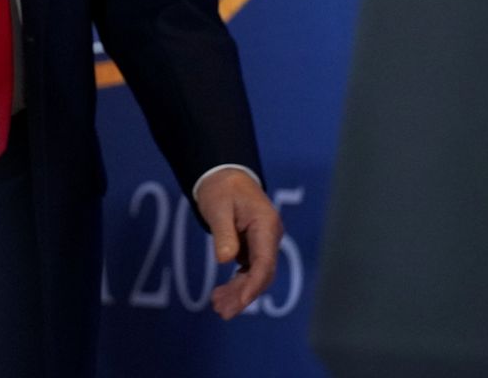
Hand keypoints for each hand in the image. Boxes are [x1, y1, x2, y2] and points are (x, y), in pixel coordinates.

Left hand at [193, 168, 281, 318]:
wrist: (224, 175)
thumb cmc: (221, 188)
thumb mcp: (218, 207)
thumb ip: (223, 233)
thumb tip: (225, 260)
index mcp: (266, 225)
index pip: (265, 262)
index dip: (253, 285)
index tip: (241, 301)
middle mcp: (269, 236)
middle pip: (262, 273)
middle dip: (244, 294)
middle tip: (222, 311)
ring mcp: (264, 242)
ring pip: (256, 275)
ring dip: (239, 292)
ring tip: (217, 306)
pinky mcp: (255, 246)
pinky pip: (249, 270)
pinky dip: (237, 283)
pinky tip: (222, 294)